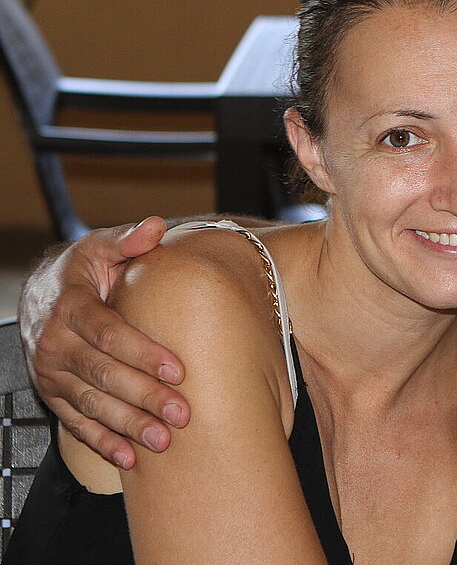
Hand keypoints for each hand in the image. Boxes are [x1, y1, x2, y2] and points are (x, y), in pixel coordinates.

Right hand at [20, 217, 189, 468]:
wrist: (44, 293)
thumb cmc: (85, 269)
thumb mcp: (102, 246)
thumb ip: (129, 240)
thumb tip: (155, 227)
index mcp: (71, 306)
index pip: (109, 334)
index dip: (143, 353)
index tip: (179, 370)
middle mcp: (56, 343)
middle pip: (103, 374)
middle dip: (144, 397)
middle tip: (182, 413)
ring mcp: (52, 373)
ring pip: (92, 403)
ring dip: (127, 425)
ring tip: (163, 440)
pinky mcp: (53, 395)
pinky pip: (77, 423)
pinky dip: (103, 442)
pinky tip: (129, 459)